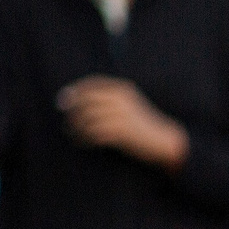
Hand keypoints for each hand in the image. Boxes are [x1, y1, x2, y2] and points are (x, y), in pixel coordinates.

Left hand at [58, 77, 187, 167]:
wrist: (165, 140)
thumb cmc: (145, 124)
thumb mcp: (131, 105)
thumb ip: (111, 100)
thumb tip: (83, 103)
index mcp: (122, 89)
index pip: (91, 85)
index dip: (75, 91)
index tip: (63, 100)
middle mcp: (120, 100)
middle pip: (86, 102)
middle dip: (73, 112)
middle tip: (68, 122)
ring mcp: (121, 115)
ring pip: (88, 118)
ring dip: (77, 128)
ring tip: (75, 134)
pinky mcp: (121, 132)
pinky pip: (95, 133)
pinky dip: (86, 139)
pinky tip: (83, 143)